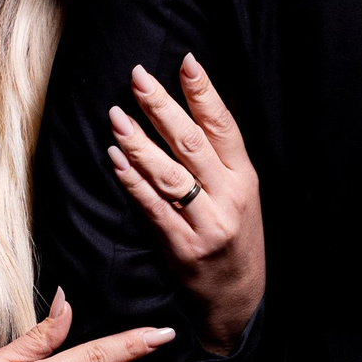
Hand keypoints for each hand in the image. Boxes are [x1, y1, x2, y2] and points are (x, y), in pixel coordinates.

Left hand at [107, 56, 264, 357]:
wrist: (239, 300)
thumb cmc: (236, 238)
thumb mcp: (242, 195)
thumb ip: (220, 158)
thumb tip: (189, 107)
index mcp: (246, 178)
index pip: (223, 126)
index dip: (204, 92)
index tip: (185, 60)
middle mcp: (230, 197)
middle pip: (192, 142)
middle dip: (162, 106)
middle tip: (138, 77)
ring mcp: (206, 224)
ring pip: (169, 173)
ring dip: (139, 141)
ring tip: (116, 115)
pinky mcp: (182, 247)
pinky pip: (153, 207)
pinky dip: (132, 181)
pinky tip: (116, 159)